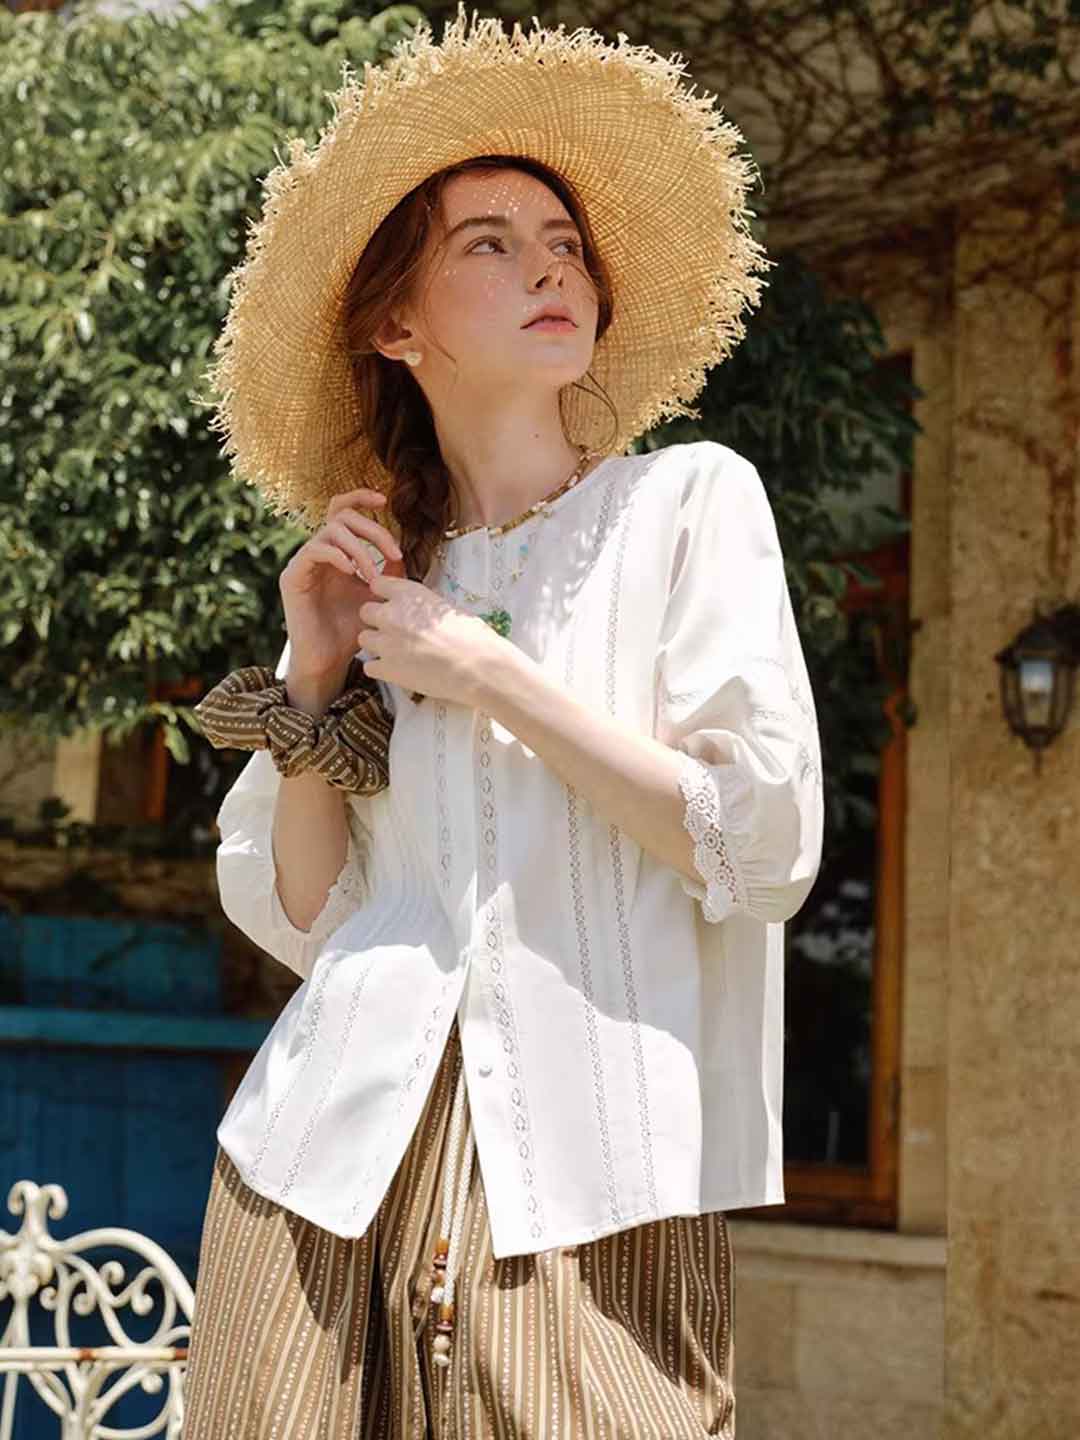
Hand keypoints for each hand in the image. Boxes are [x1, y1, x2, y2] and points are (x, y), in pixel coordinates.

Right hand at [278, 487, 405, 682]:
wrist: (329, 660)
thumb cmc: (350, 630)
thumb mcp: (377, 597)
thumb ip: (388, 575)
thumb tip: (401, 555)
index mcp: (336, 552)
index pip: (342, 511)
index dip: (360, 498)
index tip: (384, 501)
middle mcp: (318, 552)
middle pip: (341, 516)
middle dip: (373, 529)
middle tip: (394, 553)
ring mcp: (303, 562)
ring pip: (331, 531)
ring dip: (360, 549)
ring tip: (374, 575)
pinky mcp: (292, 576)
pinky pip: (314, 550)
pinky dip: (338, 555)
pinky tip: (353, 572)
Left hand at [356, 572, 505, 707]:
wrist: (478, 666)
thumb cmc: (472, 637)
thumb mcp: (446, 607)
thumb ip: (422, 605)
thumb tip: (415, 609)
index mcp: (409, 594)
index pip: (378, 585)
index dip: (384, 596)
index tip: (392, 604)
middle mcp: (392, 614)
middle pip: (365, 612)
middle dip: (378, 621)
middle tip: (396, 632)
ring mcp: (386, 642)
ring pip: (363, 639)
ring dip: (376, 645)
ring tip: (397, 653)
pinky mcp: (386, 668)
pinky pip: (369, 666)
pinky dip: (381, 669)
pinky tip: (398, 670)